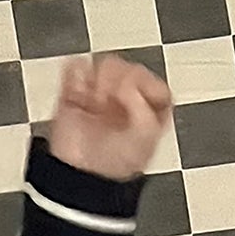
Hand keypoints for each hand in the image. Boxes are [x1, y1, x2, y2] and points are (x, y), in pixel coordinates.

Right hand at [49, 55, 172, 181]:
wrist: (79, 172)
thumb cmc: (113, 165)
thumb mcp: (144, 142)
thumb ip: (145, 111)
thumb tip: (128, 88)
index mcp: (149, 115)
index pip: (157, 86)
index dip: (147, 86)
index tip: (135, 96)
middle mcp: (128, 103)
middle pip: (131, 69)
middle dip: (121, 81)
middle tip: (112, 98)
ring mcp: (102, 95)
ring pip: (106, 63)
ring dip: (100, 78)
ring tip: (95, 100)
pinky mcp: (77, 92)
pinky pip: (77, 67)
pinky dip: (77, 76)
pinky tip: (80, 94)